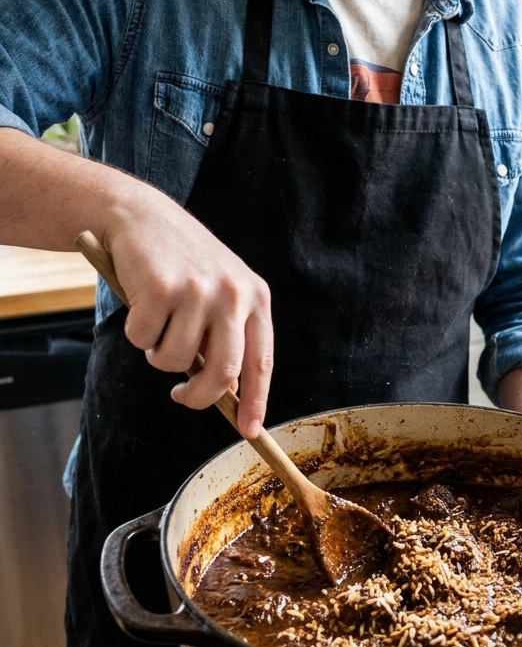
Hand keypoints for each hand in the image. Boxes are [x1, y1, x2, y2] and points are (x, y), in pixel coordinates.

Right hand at [103, 193, 272, 438]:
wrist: (141, 216)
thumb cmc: (180, 262)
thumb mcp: (218, 291)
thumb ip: (226, 335)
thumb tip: (227, 392)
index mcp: (255, 297)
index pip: (261, 362)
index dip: (256, 401)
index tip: (250, 430)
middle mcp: (233, 294)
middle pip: (222, 374)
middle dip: (198, 397)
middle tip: (180, 396)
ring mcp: (198, 291)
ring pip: (174, 362)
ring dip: (158, 353)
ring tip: (158, 322)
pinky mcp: (161, 289)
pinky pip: (143, 341)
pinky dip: (136, 332)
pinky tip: (140, 303)